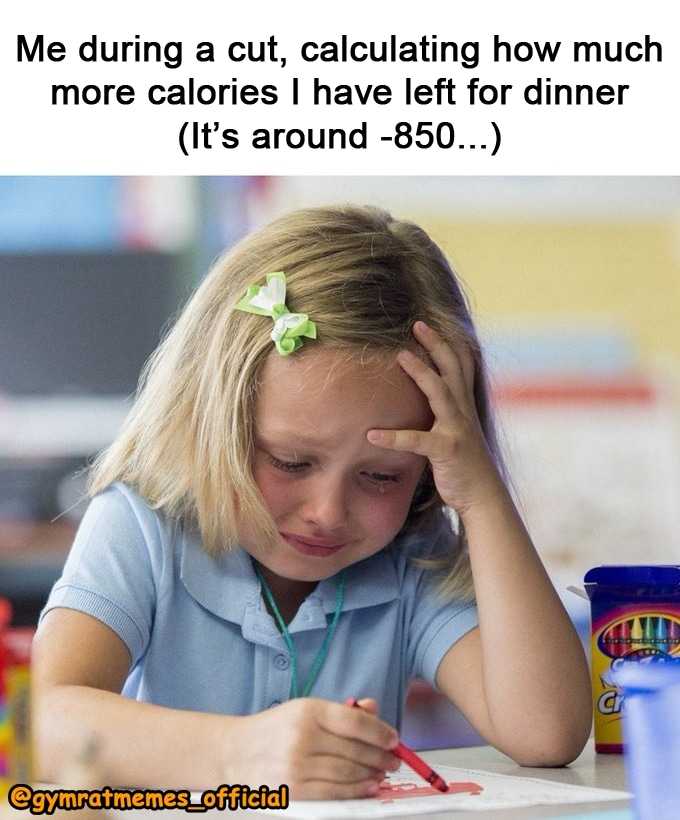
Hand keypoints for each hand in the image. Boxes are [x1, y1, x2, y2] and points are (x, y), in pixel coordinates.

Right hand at [226, 698, 399, 799]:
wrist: (235, 753)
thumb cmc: (275, 729)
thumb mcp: (305, 710)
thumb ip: (341, 711)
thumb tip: (373, 708)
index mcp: (308, 711)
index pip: (355, 721)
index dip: (380, 732)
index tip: (394, 739)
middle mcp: (303, 736)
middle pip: (355, 750)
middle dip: (381, 756)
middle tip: (394, 760)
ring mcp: (298, 766)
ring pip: (348, 773)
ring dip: (372, 774)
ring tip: (383, 773)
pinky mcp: (295, 790)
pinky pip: (334, 793)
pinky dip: (357, 791)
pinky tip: (369, 787)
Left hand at [368, 321, 504, 516]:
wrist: (484, 498)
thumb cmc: (466, 467)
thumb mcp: (458, 434)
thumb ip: (445, 416)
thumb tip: (427, 403)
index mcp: (464, 407)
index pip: (460, 367)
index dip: (448, 343)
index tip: (430, 325)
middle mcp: (463, 412)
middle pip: (452, 368)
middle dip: (437, 344)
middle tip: (418, 324)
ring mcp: (457, 429)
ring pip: (440, 392)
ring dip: (421, 372)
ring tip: (401, 356)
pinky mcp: (447, 450)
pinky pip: (417, 440)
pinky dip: (393, 437)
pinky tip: (372, 435)